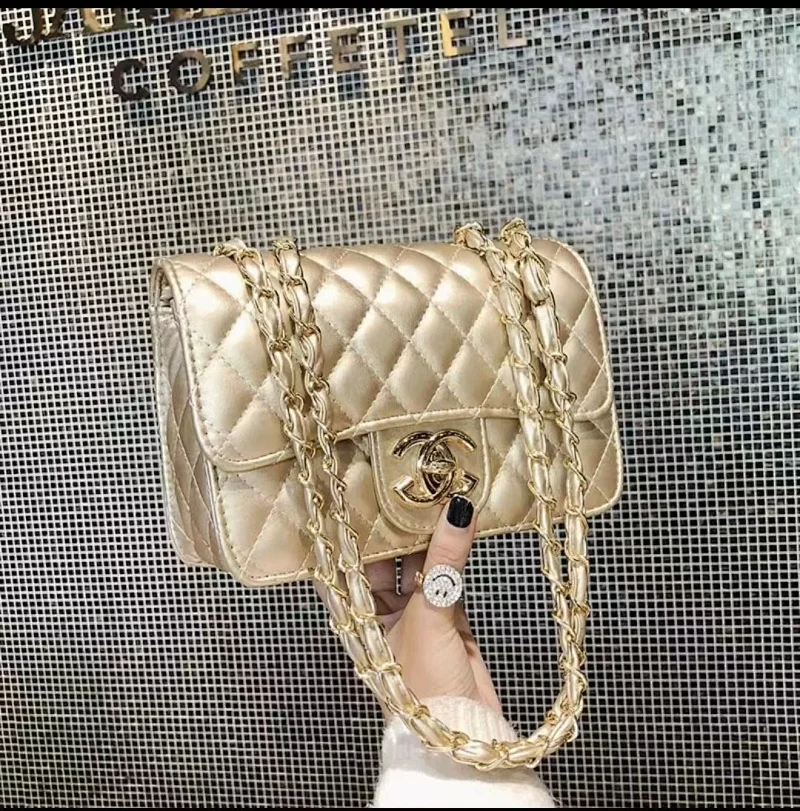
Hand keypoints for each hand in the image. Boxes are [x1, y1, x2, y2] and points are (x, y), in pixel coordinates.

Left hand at [365, 496, 500, 714]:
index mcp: (359, 616)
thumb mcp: (430, 617)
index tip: (352, 493)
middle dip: (395, 526)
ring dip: (427, 536)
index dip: (347, 532)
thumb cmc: (424, 686)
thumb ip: (444, 561)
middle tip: (405, 483)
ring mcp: (415, 612)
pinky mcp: (447, 616)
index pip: (344, 565)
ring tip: (435, 494)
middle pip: (383, 558)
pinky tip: (459, 525)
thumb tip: (457, 511)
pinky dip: (453, 553)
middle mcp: (382, 611)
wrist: (464, 732)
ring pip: (417, 564)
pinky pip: (446, 575)